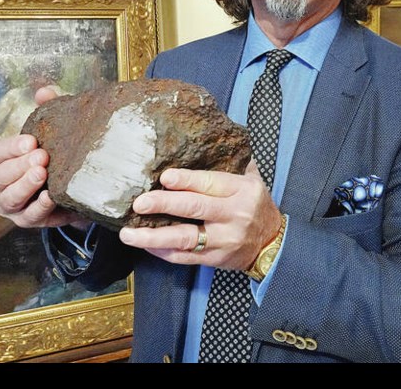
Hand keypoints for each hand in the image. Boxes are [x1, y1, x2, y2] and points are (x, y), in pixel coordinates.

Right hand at [0, 87, 82, 228]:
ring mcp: (13, 205)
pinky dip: (39, 208)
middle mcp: (1, 184)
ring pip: (10, 199)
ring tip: (42, 174)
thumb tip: (44, 91)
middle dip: (19, 166)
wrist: (74, 188)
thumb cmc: (56, 157)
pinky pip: (30, 217)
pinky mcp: (29, 221)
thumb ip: (48, 109)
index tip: (31, 141)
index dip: (12, 147)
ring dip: (25, 186)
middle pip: (0, 176)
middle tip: (41, 157)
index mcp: (4, 161)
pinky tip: (51, 197)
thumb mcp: (53, 132)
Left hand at [119, 160, 282, 270]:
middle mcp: (233, 215)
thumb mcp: (252, 179)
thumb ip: (230, 163)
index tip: (164, 177)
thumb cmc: (256, 206)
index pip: (210, 183)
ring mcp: (223, 239)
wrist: (271, 244)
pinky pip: (185, 257)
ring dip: (154, 236)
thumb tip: (201, 141)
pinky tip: (146, 245)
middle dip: (163, 205)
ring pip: (185, 238)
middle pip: (194, 208)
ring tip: (129, 233)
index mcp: (242, 190)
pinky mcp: (215, 258)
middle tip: (139, 203)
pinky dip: (163, 252)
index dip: (186, 180)